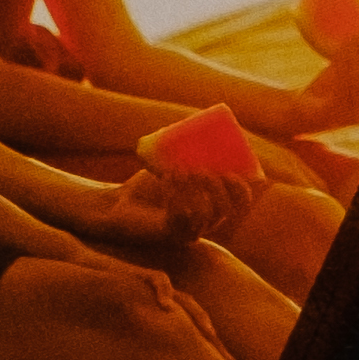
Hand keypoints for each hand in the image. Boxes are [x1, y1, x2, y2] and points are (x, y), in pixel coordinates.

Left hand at [119, 150, 258, 246]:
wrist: (118, 205)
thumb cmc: (146, 187)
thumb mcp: (171, 168)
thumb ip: (184, 154)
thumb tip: (195, 124)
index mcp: (211, 208)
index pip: (238, 205)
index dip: (240, 189)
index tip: (230, 171)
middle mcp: (203, 224)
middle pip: (223, 210)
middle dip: (216, 187)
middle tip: (200, 168)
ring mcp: (186, 232)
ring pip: (202, 214)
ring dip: (192, 188)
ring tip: (179, 169)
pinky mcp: (167, 235)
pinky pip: (178, 217)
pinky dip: (173, 195)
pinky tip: (166, 178)